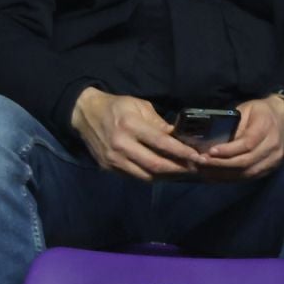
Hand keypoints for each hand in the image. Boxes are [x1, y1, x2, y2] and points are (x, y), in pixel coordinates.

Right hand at [71, 88, 198, 180]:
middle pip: (155, 164)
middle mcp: (121, 145)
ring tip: (183, 171)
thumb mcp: (140, 106)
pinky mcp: (108, 168)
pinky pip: (135, 176)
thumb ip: (159, 123)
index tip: (198, 156)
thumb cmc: (117, 107)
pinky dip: (152, 176)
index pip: (162, 143)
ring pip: (146, 175)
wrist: (84, 114)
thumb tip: (180, 137)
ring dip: (167, 176)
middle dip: (179, 168)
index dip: (182, 152)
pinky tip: (163, 172)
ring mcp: (113, 159)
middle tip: (195, 167)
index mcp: (130, 126)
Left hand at [195, 95, 283, 178]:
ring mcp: (274, 159)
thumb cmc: (260, 111)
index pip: (247, 144)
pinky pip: (250, 177)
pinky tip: (217, 176)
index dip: (228, 150)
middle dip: (221, 165)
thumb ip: (232, 126)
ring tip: (205, 172)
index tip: (209, 152)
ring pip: (247, 173)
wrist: (283, 117)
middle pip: (246, 161)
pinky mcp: (271, 168)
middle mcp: (273, 145)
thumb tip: (212, 142)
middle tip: (202, 163)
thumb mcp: (244, 110)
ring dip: (224, 174)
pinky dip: (232, 178)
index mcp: (266, 127)